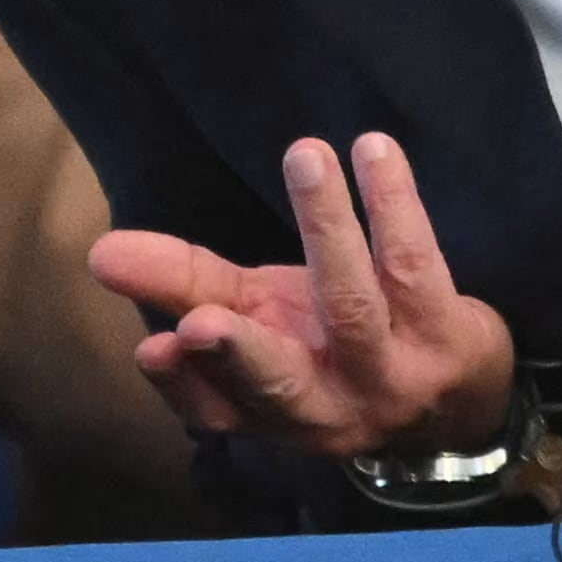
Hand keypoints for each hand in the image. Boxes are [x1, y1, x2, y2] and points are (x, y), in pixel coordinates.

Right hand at [88, 132, 513, 458]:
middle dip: (238, 353)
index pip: (215, 405)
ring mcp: (394, 374)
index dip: (183, 382)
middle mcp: (330, 405)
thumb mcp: (258, 322)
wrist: (459, 396)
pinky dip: (393, 205)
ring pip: (352, 304)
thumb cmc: (333, 346)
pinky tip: (374, 152)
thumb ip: (182, 285)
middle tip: (201, 321)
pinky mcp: (448, 335)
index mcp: (270, 409)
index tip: (151, 349)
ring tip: (304, 156)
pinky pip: (416, 265)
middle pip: (280, 382)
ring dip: (327, 229)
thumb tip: (103, 252)